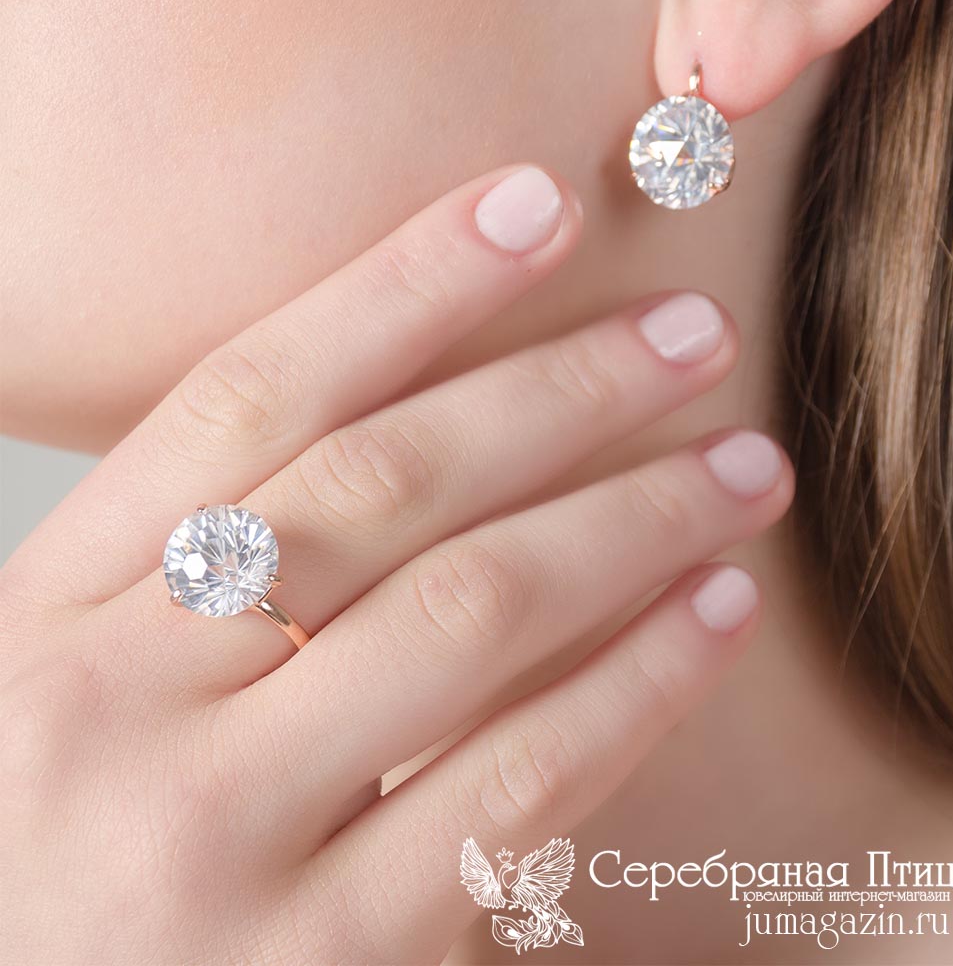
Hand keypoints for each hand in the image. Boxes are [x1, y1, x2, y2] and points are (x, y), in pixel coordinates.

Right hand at [0, 166, 792, 963]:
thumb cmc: (64, 855)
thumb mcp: (83, 690)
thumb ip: (200, 575)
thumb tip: (395, 430)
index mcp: (49, 615)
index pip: (249, 399)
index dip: (401, 285)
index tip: (532, 206)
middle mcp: (119, 704)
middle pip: (379, 486)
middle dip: (557, 390)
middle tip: (688, 337)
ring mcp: (216, 838)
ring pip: (468, 613)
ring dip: (632, 520)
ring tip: (740, 468)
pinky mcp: (324, 962)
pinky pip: (517, 781)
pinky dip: (638, 681)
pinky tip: (714, 612)